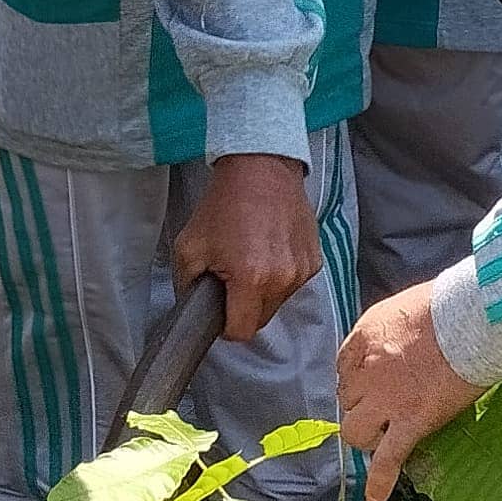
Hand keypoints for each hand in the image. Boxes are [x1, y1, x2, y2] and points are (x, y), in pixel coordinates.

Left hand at [173, 151, 317, 337]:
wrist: (260, 169)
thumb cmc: (225, 204)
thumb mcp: (188, 247)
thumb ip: (187, 286)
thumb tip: (195, 310)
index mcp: (251, 279)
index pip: (241, 331)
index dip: (226, 326)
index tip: (220, 310)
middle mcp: (283, 278)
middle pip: (261, 320)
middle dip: (243, 308)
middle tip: (231, 279)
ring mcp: (302, 270)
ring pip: (277, 303)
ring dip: (263, 291)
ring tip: (250, 258)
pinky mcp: (314, 260)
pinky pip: (292, 284)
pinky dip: (280, 275)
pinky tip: (268, 250)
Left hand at [339, 281, 484, 500]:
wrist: (475, 316)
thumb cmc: (453, 303)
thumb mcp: (410, 305)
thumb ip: (398, 328)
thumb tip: (407, 338)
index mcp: (365, 336)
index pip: (344, 367)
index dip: (356, 381)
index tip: (369, 385)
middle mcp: (367, 370)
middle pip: (347, 401)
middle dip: (361, 406)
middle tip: (383, 409)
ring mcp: (387, 399)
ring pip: (356, 430)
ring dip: (367, 435)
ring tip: (384, 438)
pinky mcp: (412, 421)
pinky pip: (388, 457)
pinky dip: (380, 479)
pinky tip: (375, 496)